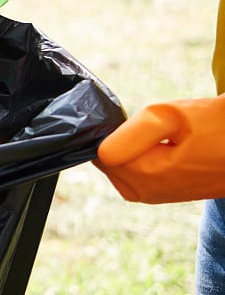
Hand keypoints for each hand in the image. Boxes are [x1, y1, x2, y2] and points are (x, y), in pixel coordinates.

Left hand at [95, 95, 224, 202]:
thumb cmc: (214, 124)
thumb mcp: (169, 116)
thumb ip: (130, 136)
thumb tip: (101, 154)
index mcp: (144, 177)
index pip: (99, 155)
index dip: (110, 133)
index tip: (131, 121)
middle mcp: (146, 194)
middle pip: (107, 162)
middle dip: (119, 141)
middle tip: (151, 128)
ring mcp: (156, 196)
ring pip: (120, 167)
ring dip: (130, 149)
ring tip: (161, 135)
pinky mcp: (165, 194)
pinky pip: (135, 173)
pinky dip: (140, 157)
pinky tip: (162, 145)